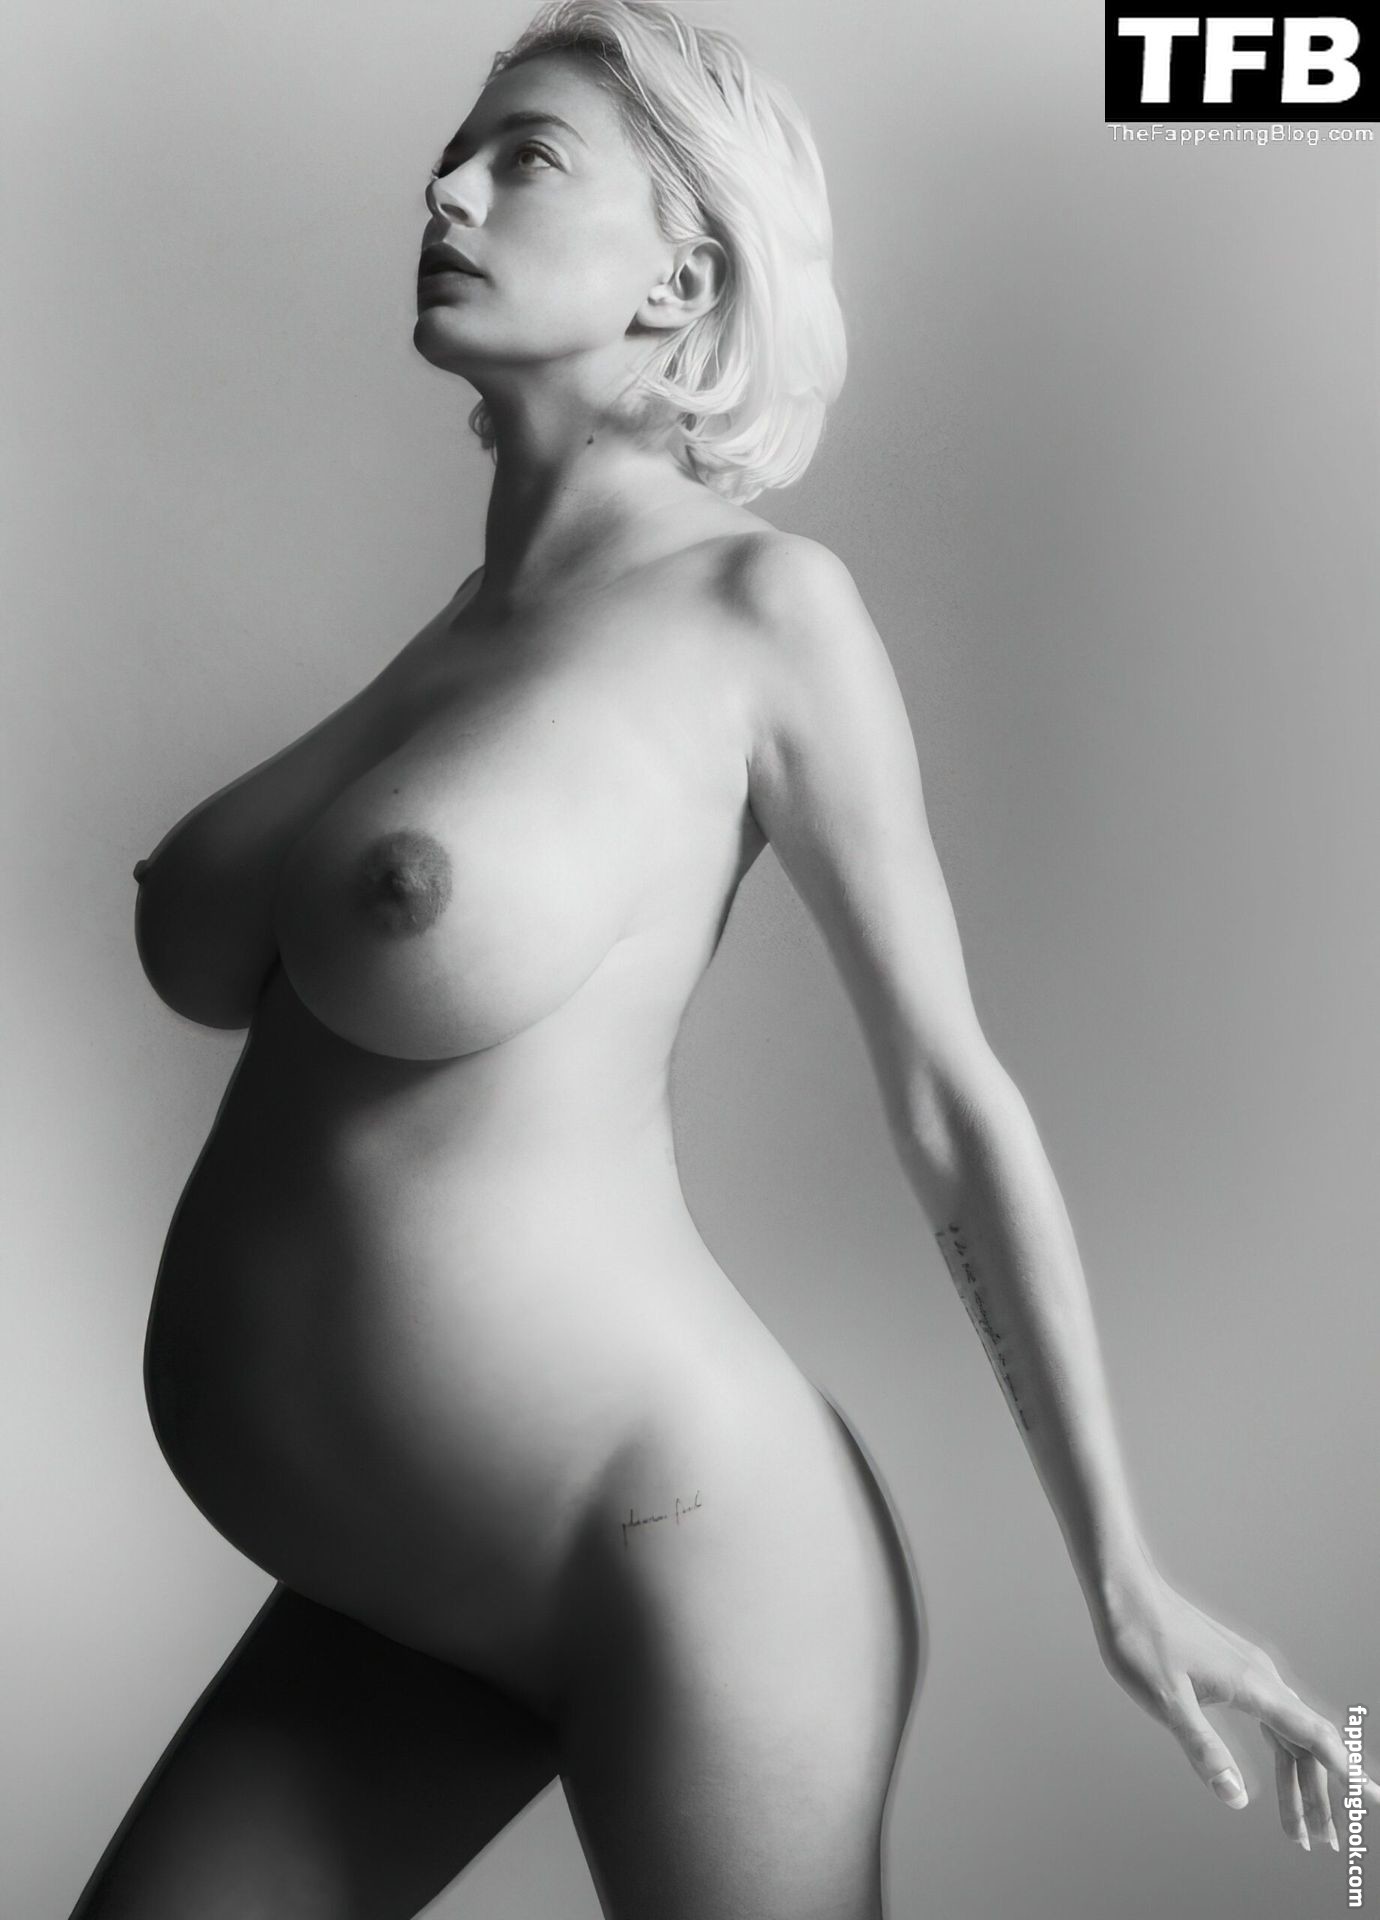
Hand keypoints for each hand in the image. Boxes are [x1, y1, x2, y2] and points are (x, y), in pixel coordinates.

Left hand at [1093, 1562, 1379, 1848]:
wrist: (1125, 1591)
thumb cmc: (1141, 1641)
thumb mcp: (1167, 1701)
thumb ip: (1203, 1748)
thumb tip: (1237, 1798)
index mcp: (1254, 1686)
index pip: (1315, 1737)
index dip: (1347, 1771)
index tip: (1369, 1802)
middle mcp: (1262, 1679)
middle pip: (1308, 1745)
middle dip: (1320, 1796)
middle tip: (1325, 1843)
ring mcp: (1250, 1674)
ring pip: (1290, 1736)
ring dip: (1300, 1782)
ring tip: (1300, 1830)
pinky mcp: (1235, 1672)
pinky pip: (1273, 1721)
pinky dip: (1281, 1755)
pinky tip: (1281, 1778)